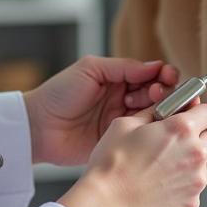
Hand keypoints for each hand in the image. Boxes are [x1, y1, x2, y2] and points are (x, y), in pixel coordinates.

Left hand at [23, 56, 179, 165]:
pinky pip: (144, 134)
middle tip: (159, 94)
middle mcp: (124, 98)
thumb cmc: (59, 93)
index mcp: (118, 78)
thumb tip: (155, 66)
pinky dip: (153, 130)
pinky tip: (153, 127)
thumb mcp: (90, 69)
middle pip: (158, 93)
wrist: (38, 126)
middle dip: (165, 92)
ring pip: (155, 113)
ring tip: (155, 109)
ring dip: (161, 110)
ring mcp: (124, 120)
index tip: (168, 76)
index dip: (164, 74)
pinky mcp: (120, 140)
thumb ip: (123, 67)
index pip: (151, 73)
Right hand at [58, 102, 206, 206]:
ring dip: (186, 163)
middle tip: (167, 144)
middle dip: (192, 138)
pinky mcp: (192, 204)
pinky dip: (179, 187)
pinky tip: (156, 188)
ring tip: (157, 170)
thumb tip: (163, 109)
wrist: (106, 206)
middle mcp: (195, 153)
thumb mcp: (125, 124)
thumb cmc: (111, 163)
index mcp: (181, 129)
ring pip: (200, 165)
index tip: (186, 117)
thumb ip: (151, 113)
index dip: (196, 112)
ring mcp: (196, 181)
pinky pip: (192, 189)